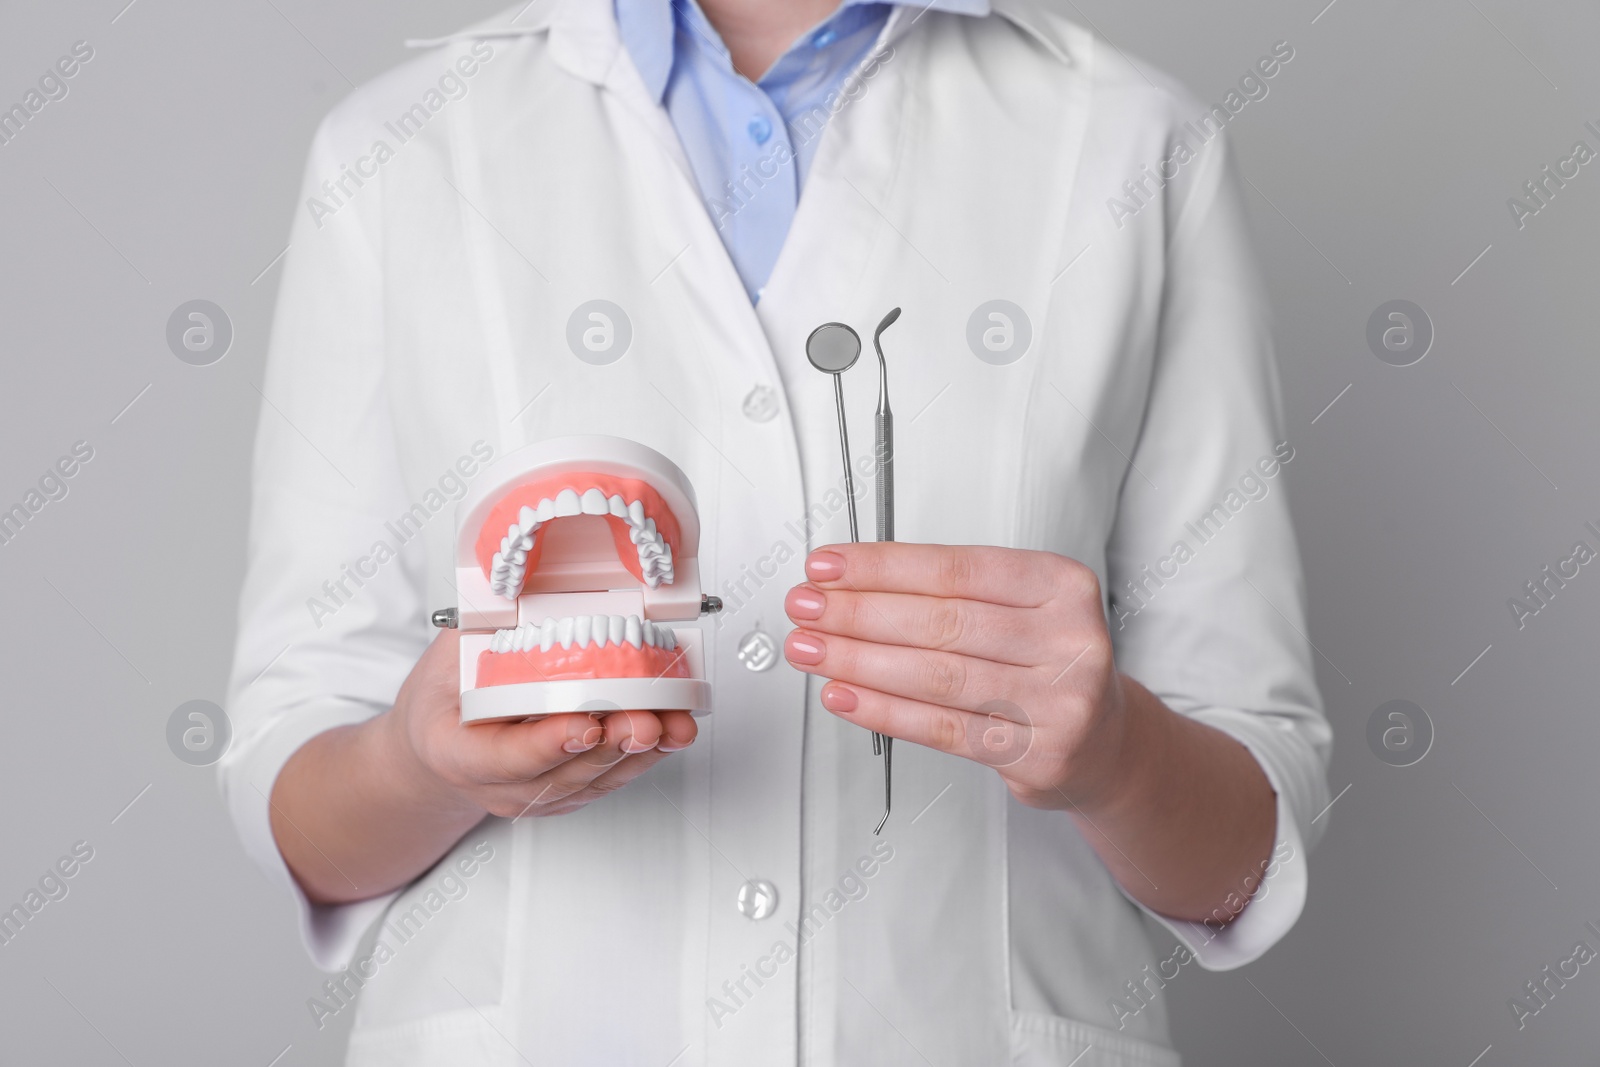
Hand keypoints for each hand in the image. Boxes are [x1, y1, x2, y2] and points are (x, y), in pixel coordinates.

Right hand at [382, 629, 699, 819]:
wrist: (440, 743)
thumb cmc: (443, 698)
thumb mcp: (447, 656)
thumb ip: (485, 630)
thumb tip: (525, 582)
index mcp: (456, 752)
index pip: (505, 756)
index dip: (548, 743)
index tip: (583, 725)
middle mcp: (498, 786)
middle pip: (561, 773)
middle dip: (609, 745)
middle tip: (644, 720)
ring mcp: (535, 797)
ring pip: (594, 780)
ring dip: (639, 753)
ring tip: (670, 724)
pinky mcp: (567, 794)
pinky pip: (610, 779)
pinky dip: (646, 756)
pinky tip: (670, 732)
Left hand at [782, 542, 1131, 811]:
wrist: (1104, 741)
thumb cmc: (1047, 664)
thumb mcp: (1021, 608)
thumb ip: (950, 592)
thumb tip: (849, 583)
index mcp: (1062, 586)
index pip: (955, 569)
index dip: (882, 567)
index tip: (829, 566)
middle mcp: (1069, 640)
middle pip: (941, 621)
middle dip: (858, 613)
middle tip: (805, 607)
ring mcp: (1058, 701)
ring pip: (936, 675)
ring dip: (858, 661)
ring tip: (811, 649)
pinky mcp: (1038, 753)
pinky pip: (942, 729)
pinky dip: (883, 711)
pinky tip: (844, 695)